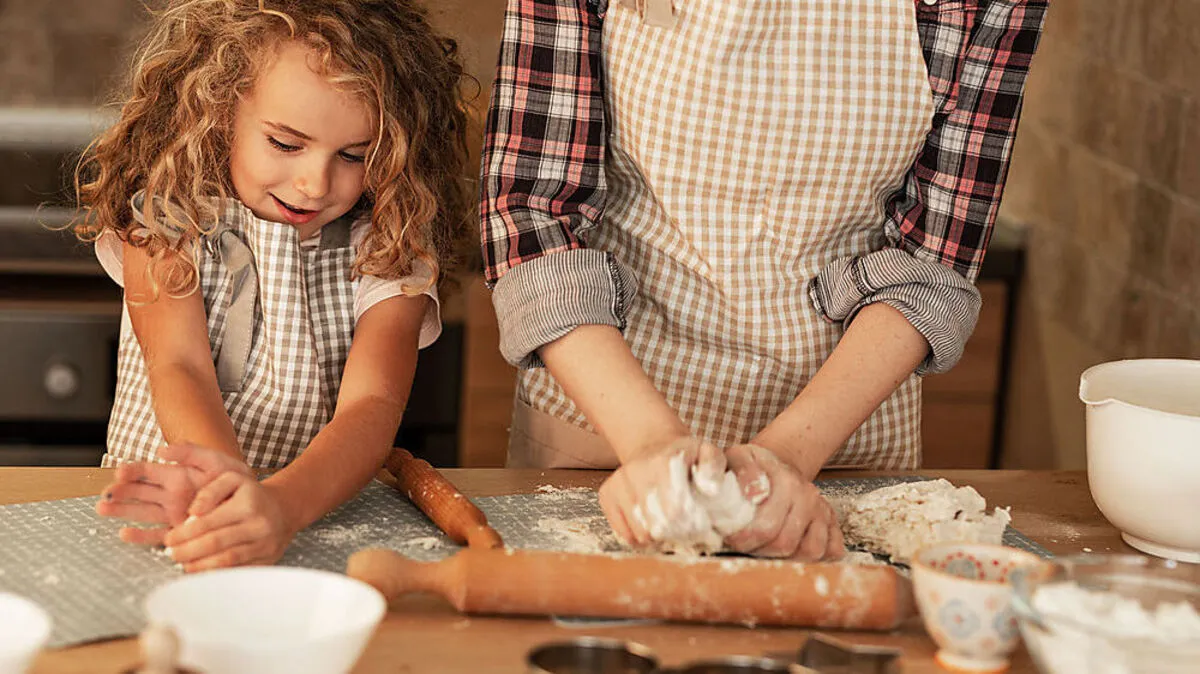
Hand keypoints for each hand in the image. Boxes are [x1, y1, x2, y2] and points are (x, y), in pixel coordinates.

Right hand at [96, 443, 251, 545]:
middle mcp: (170, 494)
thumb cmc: (235, 480)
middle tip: (105, 495)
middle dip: (120, 492)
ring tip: (102, 509)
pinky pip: (155, 534)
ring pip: (140, 511)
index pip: (147, 471)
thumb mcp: (217, 460)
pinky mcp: (178, 531)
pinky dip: (140, 535)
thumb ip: (192, 452)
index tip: (119, 471)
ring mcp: (172, 513)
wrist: (253, 503)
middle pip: (138, 491)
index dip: (131, 470)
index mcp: (176, 475)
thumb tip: (162, 449)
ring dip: (121, 510)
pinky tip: (125, 533)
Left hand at [161, 469, 295, 571]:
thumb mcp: (232, 479)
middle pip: (215, 543)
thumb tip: (193, 512)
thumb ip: (209, 491)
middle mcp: (259, 525)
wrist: (283, 509)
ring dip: (200, 565)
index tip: (168, 539)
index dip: (183, 534)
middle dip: (188, 551)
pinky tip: (203, 570)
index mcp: (247, 504)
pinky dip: (218, 573)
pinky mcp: (267, 559)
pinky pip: (239, 570)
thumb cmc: (251, 495)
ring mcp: (265, 544)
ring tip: (184, 564)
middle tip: (172, 554)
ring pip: (227, 560)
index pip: (208, 523)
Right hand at [598, 437, 723, 546]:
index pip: (674, 512)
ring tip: (668, 527)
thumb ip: (714, 468)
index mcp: (662, 463)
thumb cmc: (685, 456)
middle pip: (656, 526)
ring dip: (657, 538)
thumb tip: (711, 489)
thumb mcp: (708, 453)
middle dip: (675, 535)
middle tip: (685, 531)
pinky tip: (651, 527)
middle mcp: (635, 471)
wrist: (653, 445)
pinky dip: (639, 539)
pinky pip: (623, 534)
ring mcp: (617, 484)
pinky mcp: (606, 495)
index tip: (699, 527)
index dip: (690, 526)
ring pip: (639, 533)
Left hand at [723, 444, 843, 560]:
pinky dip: (816, 558)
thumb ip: (742, 470)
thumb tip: (754, 494)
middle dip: (761, 551)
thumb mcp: (740, 456)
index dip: (744, 541)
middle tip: (747, 545)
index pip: (766, 528)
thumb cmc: (756, 465)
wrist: (779, 463)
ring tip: (768, 549)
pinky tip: (793, 551)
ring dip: (787, 558)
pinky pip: (833, 550)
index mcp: (787, 483)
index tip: (732, 540)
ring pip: (812, 551)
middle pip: (786, 544)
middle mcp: (809, 497)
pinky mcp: (832, 522)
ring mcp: (823, 511)